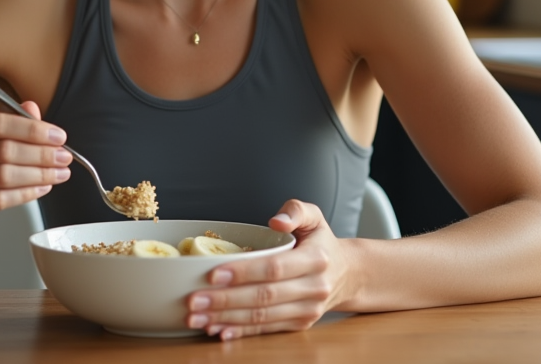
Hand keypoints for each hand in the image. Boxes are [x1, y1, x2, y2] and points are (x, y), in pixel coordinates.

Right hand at [0, 101, 70, 240]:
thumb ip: (15, 123)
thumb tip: (32, 108)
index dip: (33, 129)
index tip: (59, 136)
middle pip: (5, 150)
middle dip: (42, 154)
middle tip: (64, 157)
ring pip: (5, 175)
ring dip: (40, 174)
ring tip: (60, 173)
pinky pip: (1, 199)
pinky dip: (27, 193)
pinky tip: (43, 187)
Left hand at [185, 200, 349, 340]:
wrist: (346, 273)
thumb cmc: (321, 242)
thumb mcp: (314, 216)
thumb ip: (295, 210)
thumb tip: (276, 221)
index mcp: (316, 259)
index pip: (274, 268)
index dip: (243, 272)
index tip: (213, 274)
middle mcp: (314, 288)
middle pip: (263, 297)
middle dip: (225, 300)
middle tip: (194, 300)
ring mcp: (308, 310)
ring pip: (262, 317)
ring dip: (226, 319)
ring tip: (197, 317)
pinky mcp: (299, 324)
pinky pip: (267, 330)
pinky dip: (240, 331)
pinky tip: (218, 329)